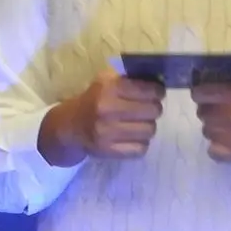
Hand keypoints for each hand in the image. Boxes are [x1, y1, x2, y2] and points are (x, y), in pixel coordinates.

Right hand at [38, 70, 163, 166]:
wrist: (71, 126)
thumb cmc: (94, 100)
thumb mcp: (107, 81)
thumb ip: (131, 79)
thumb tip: (160, 83)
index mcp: (108, 88)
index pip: (148, 90)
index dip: (157, 92)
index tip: (157, 94)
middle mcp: (107, 109)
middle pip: (153, 111)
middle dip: (154, 109)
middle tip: (148, 109)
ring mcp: (107, 132)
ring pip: (149, 130)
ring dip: (147, 126)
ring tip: (139, 123)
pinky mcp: (108, 151)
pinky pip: (141, 149)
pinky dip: (140, 143)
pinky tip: (132, 137)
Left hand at [193, 83, 230, 166]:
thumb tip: (210, 87)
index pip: (202, 93)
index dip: (200, 94)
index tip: (203, 95)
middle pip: (202, 114)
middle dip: (208, 112)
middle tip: (219, 113)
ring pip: (207, 132)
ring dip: (214, 129)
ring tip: (228, 128)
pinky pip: (213, 151)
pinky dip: (217, 148)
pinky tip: (229, 143)